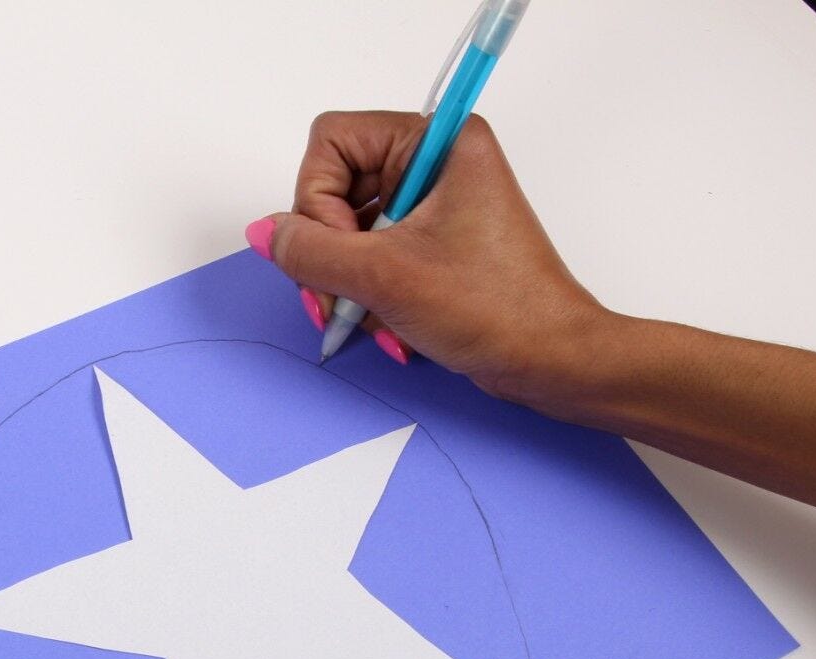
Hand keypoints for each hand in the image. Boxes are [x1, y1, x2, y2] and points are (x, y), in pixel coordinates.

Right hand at [246, 110, 618, 416]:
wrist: (550, 360)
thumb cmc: (496, 308)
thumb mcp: (384, 276)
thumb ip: (310, 251)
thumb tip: (265, 234)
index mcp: (437, 141)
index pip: (333, 142)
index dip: (318, 199)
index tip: (340, 249)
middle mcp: (435, 162)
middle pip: (336, 189)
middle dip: (330, 253)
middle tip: (335, 299)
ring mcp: (434, 205)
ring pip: (350, 230)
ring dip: (348, 283)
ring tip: (368, 321)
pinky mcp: (434, 243)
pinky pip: (373, 256)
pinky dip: (368, 295)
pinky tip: (387, 328)